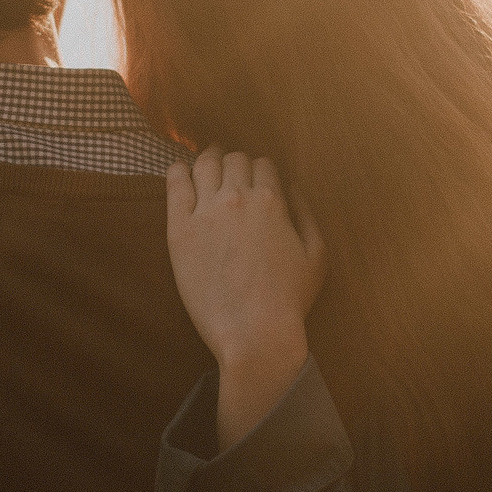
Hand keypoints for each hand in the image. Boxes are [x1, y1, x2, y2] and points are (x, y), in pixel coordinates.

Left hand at [166, 151, 324, 447]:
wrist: (253, 333)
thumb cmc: (289, 299)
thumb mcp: (316, 254)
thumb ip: (305, 213)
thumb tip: (292, 185)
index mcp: (272, 201)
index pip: (263, 164)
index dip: (261, 169)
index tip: (255, 179)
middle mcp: (238, 198)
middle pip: (234, 159)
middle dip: (235, 162)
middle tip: (229, 170)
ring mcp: (206, 212)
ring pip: (205, 164)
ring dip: (208, 158)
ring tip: (206, 165)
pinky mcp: (179, 229)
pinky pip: (175, 183)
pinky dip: (179, 170)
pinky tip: (181, 172)